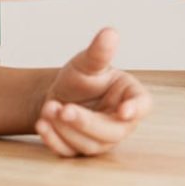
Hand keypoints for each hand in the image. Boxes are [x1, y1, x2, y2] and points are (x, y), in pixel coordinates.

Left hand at [36, 27, 152, 157]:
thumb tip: (110, 33)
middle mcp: (120, 122)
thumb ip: (99, 53)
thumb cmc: (82, 77)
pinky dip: (54, 140)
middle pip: (112, 131)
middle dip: (86, 122)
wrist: (59, 93)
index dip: (136, 109)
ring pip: (90, 144)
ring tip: (49, 108)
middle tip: (65, 109)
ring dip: (67, 129)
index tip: (124, 111)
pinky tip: (42, 125)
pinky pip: (69, 152)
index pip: (142, 105)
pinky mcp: (79, 150)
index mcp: (130, 96)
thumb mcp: (87, 62)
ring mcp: (101, 140)